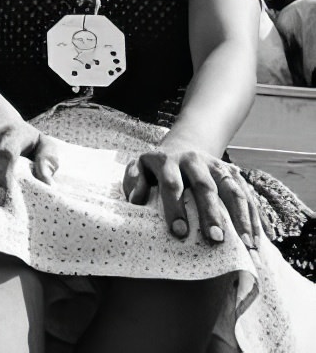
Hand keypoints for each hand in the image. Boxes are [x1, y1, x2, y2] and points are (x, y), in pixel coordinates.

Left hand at [123, 140, 261, 247]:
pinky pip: (248, 195)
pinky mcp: (234, 173)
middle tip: (215, 240)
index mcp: (167, 160)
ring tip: (247, 246)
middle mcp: (194, 160)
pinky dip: (256, 218)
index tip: (178, 233)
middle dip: (211, 213)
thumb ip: (134, 180)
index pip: (171, 184)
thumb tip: (136, 199)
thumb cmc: (157, 169)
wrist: (182, 148)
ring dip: (242, 218)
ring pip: (232, 190)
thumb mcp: (140, 168)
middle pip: (204, 186)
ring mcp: (216, 166)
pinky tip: (260, 241)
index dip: (174, 207)